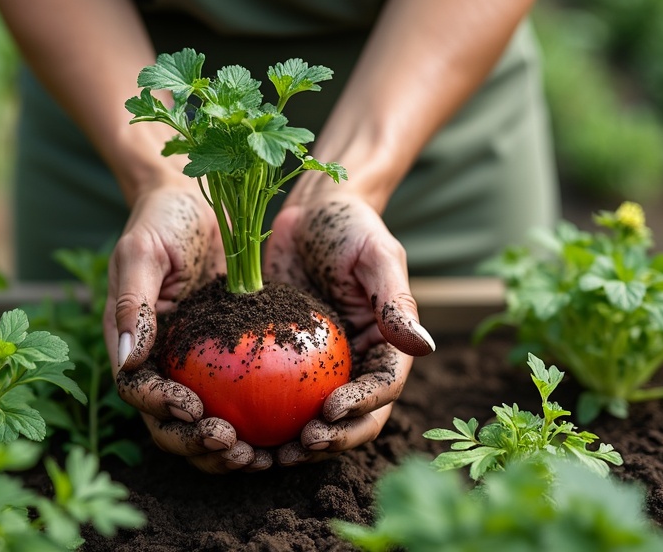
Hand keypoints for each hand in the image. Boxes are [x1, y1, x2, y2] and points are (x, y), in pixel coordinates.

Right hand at [104, 186, 272, 472]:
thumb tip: (129, 361)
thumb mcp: (142, 252)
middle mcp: (161, 363)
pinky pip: (243, 398)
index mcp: (132, 344)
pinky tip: (293, 429)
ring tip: (263, 456)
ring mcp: (195, 366)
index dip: (162, 411)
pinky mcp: (228, 360)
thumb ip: (132, 303)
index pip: (139, 392)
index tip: (196, 410)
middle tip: (237, 448)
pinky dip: (261, 420)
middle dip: (199, 445)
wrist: (200, 203)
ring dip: (229, 448)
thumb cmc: (163, 220)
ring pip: (206, 423)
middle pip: (170, 423)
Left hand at [263, 193, 435, 465]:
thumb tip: (424, 348)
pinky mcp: (284, 363)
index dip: (361, 408)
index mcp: (386, 346)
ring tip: (271, 454)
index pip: (382, 389)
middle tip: (299, 446)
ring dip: (297, 445)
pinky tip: (238, 431)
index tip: (330, 413)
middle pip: (353, 420)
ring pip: (316, 421)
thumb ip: (396, 302)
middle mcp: (356, 365)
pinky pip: (275, 399)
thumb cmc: (349, 226)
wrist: (308, 209)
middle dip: (331, 442)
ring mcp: (320, 369)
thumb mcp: (377, 256)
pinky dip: (263, 420)